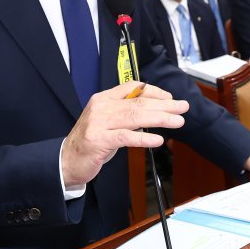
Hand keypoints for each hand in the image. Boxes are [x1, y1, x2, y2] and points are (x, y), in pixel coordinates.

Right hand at [61, 82, 187, 187]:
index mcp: (104, 99)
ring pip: (135, 117)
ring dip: (160, 119)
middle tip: (183, 108)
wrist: (66, 161)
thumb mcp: (108, 122)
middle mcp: (101, 107)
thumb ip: (126, 114)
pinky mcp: (99, 140)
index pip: (133, 87)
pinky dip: (144, 138)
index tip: (170, 98)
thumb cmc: (90, 142)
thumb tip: (153, 112)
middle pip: (139, 102)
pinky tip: (158, 140)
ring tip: (177, 121)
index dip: (154, 91)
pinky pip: (126, 137)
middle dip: (165, 105)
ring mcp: (99, 123)